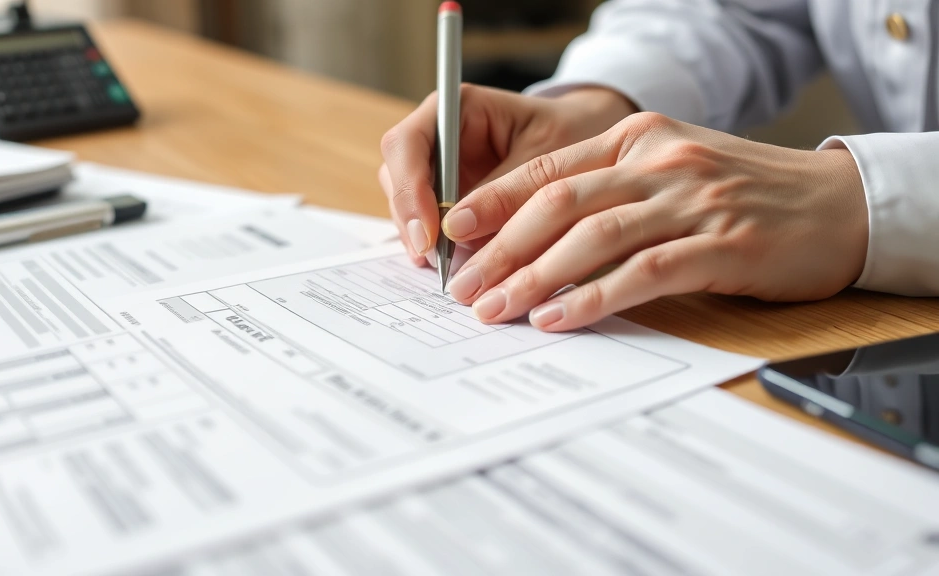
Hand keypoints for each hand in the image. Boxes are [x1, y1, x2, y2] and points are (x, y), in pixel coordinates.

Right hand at [379, 84, 636, 264]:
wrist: (589, 144)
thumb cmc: (572, 136)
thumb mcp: (546, 161)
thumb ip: (502, 195)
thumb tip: (460, 240)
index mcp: (458, 108)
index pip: (408, 142)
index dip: (410, 188)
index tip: (429, 232)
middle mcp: (438, 135)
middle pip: (396, 174)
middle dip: (411, 218)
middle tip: (434, 260)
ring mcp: (436, 167)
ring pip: (404, 201)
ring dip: (418, 235)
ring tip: (443, 268)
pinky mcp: (443, 196)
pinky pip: (423, 220)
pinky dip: (431, 244)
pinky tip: (446, 266)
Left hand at [442, 112, 867, 330]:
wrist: (837, 204)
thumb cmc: (744, 194)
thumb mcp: (672, 173)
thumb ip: (611, 192)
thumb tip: (537, 240)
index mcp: (639, 139)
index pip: (550, 170)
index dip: (495, 202)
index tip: (455, 232)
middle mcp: (660, 162)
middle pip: (561, 203)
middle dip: (502, 249)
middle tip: (465, 287)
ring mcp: (692, 201)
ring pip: (593, 236)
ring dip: (535, 276)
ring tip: (497, 310)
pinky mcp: (721, 245)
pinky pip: (643, 273)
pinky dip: (593, 297)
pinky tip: (559, 318)